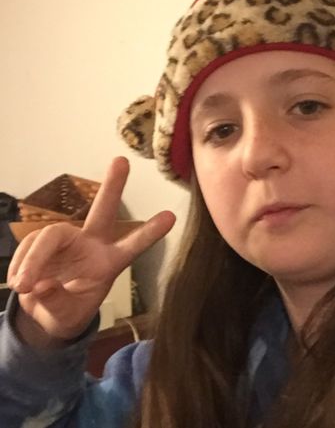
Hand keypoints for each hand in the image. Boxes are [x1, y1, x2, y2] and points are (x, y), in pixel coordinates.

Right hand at [7, 157, 175, 346]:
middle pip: (103, 210)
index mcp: (109, 263)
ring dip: (33, 260)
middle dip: (113, 186)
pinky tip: (18, 282)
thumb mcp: (66, 317)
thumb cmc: (67, 312)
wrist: (44, 314)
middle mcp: (93, 244)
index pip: (133, 247)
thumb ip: (57, 302)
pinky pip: (30, 245)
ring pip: (50, 235)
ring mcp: (69, 240)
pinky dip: (20, 264)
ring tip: (23, 286)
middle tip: (122, 161)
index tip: (171, 217)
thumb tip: (42, 284)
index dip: (150, 233)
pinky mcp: (45, 242)